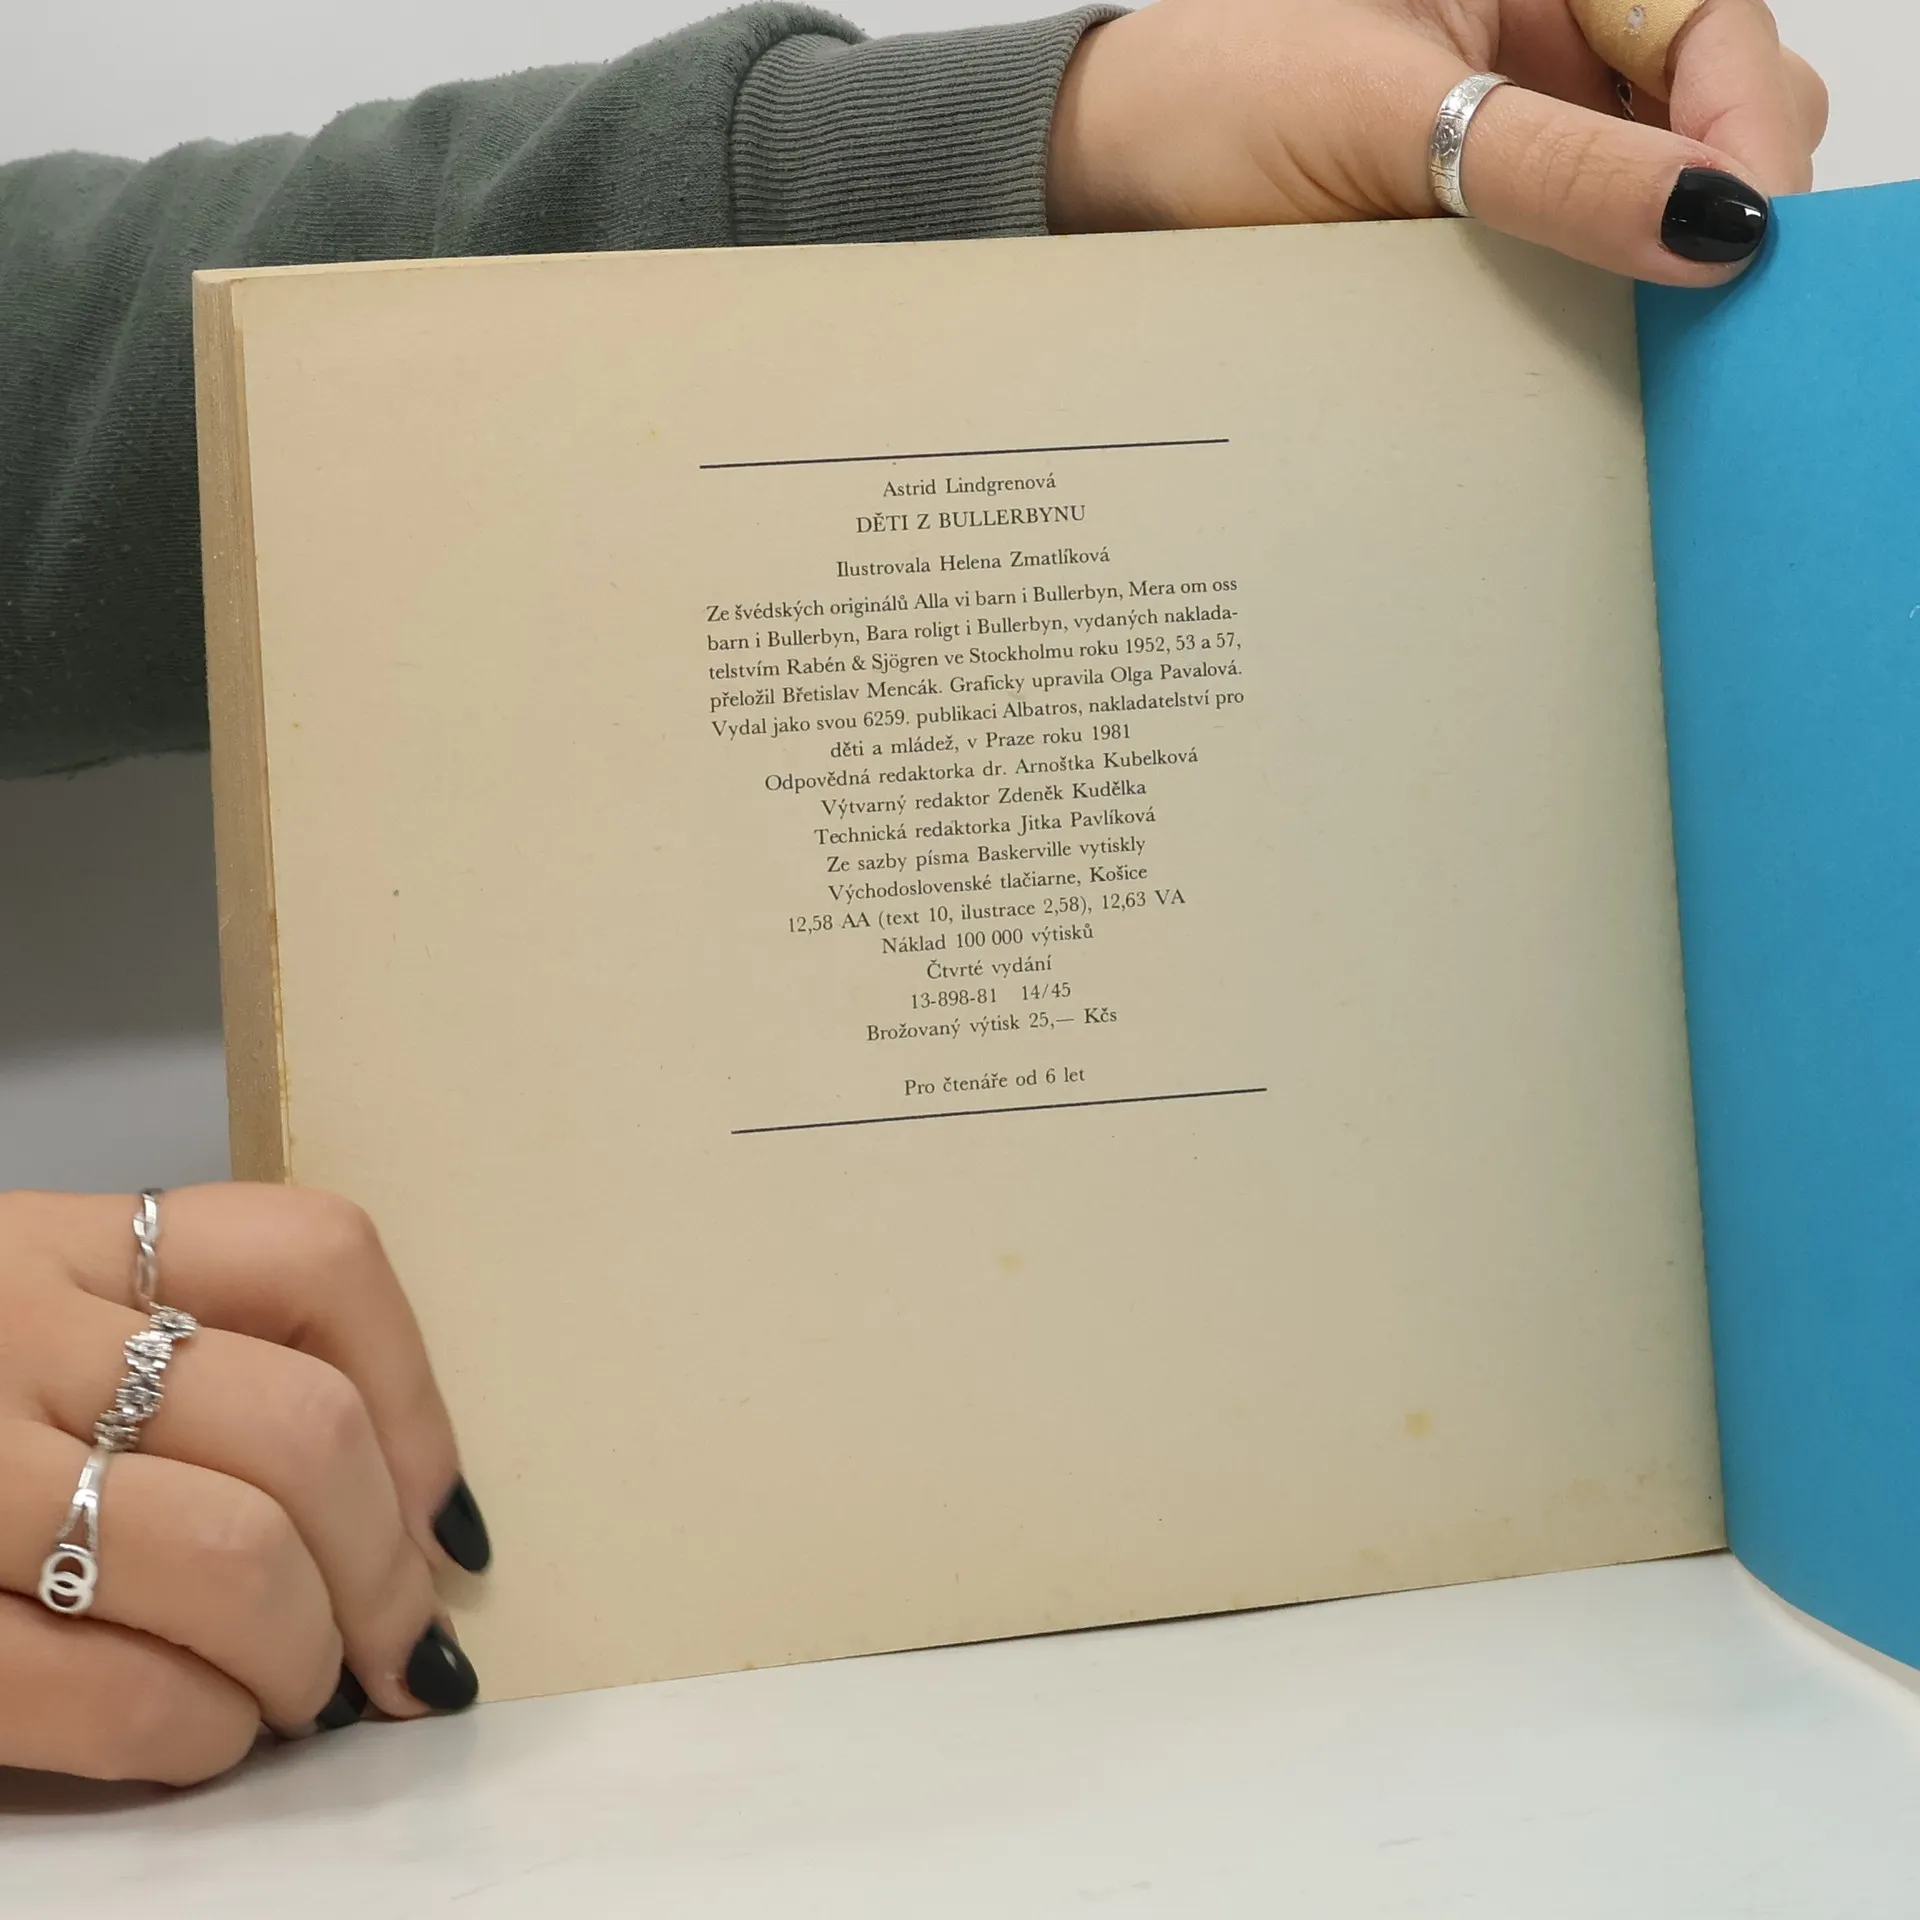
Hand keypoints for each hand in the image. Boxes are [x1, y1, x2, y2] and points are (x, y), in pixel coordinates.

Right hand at [0, 1186, 487, 1784]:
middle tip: (396, 1650)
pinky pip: (101, 1685)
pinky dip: (194, 1732)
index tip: (444, 1520)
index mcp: (57, 1242)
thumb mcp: (26, 1330)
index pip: (318, 1256)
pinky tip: (203, 1738)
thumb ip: (189, 1371)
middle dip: (383, 1572)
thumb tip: (417, 1525)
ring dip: (305, 1656)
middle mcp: (0, 1327)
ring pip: (230, 1554)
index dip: (419, 1405)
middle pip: (301, 1428)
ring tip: (298, 1694)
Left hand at [1047, 0, 1827, 283]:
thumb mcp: (1389, 123)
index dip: (1746, 125)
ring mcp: (1519, 142)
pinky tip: (1595, 352)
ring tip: (1660, 342)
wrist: (1104, 186)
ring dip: (1656, 268)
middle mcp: (1544, 47)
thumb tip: (1711, 223)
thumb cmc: (1211, 101)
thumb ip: (1555, 171)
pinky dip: (1596, 311)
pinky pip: (1574, 266)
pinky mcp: (1480, 228)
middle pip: (1703, 113)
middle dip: (1715, 197)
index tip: (1750, 233)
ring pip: (1649, 199)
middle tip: (1712, 304)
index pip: (1706, 27)